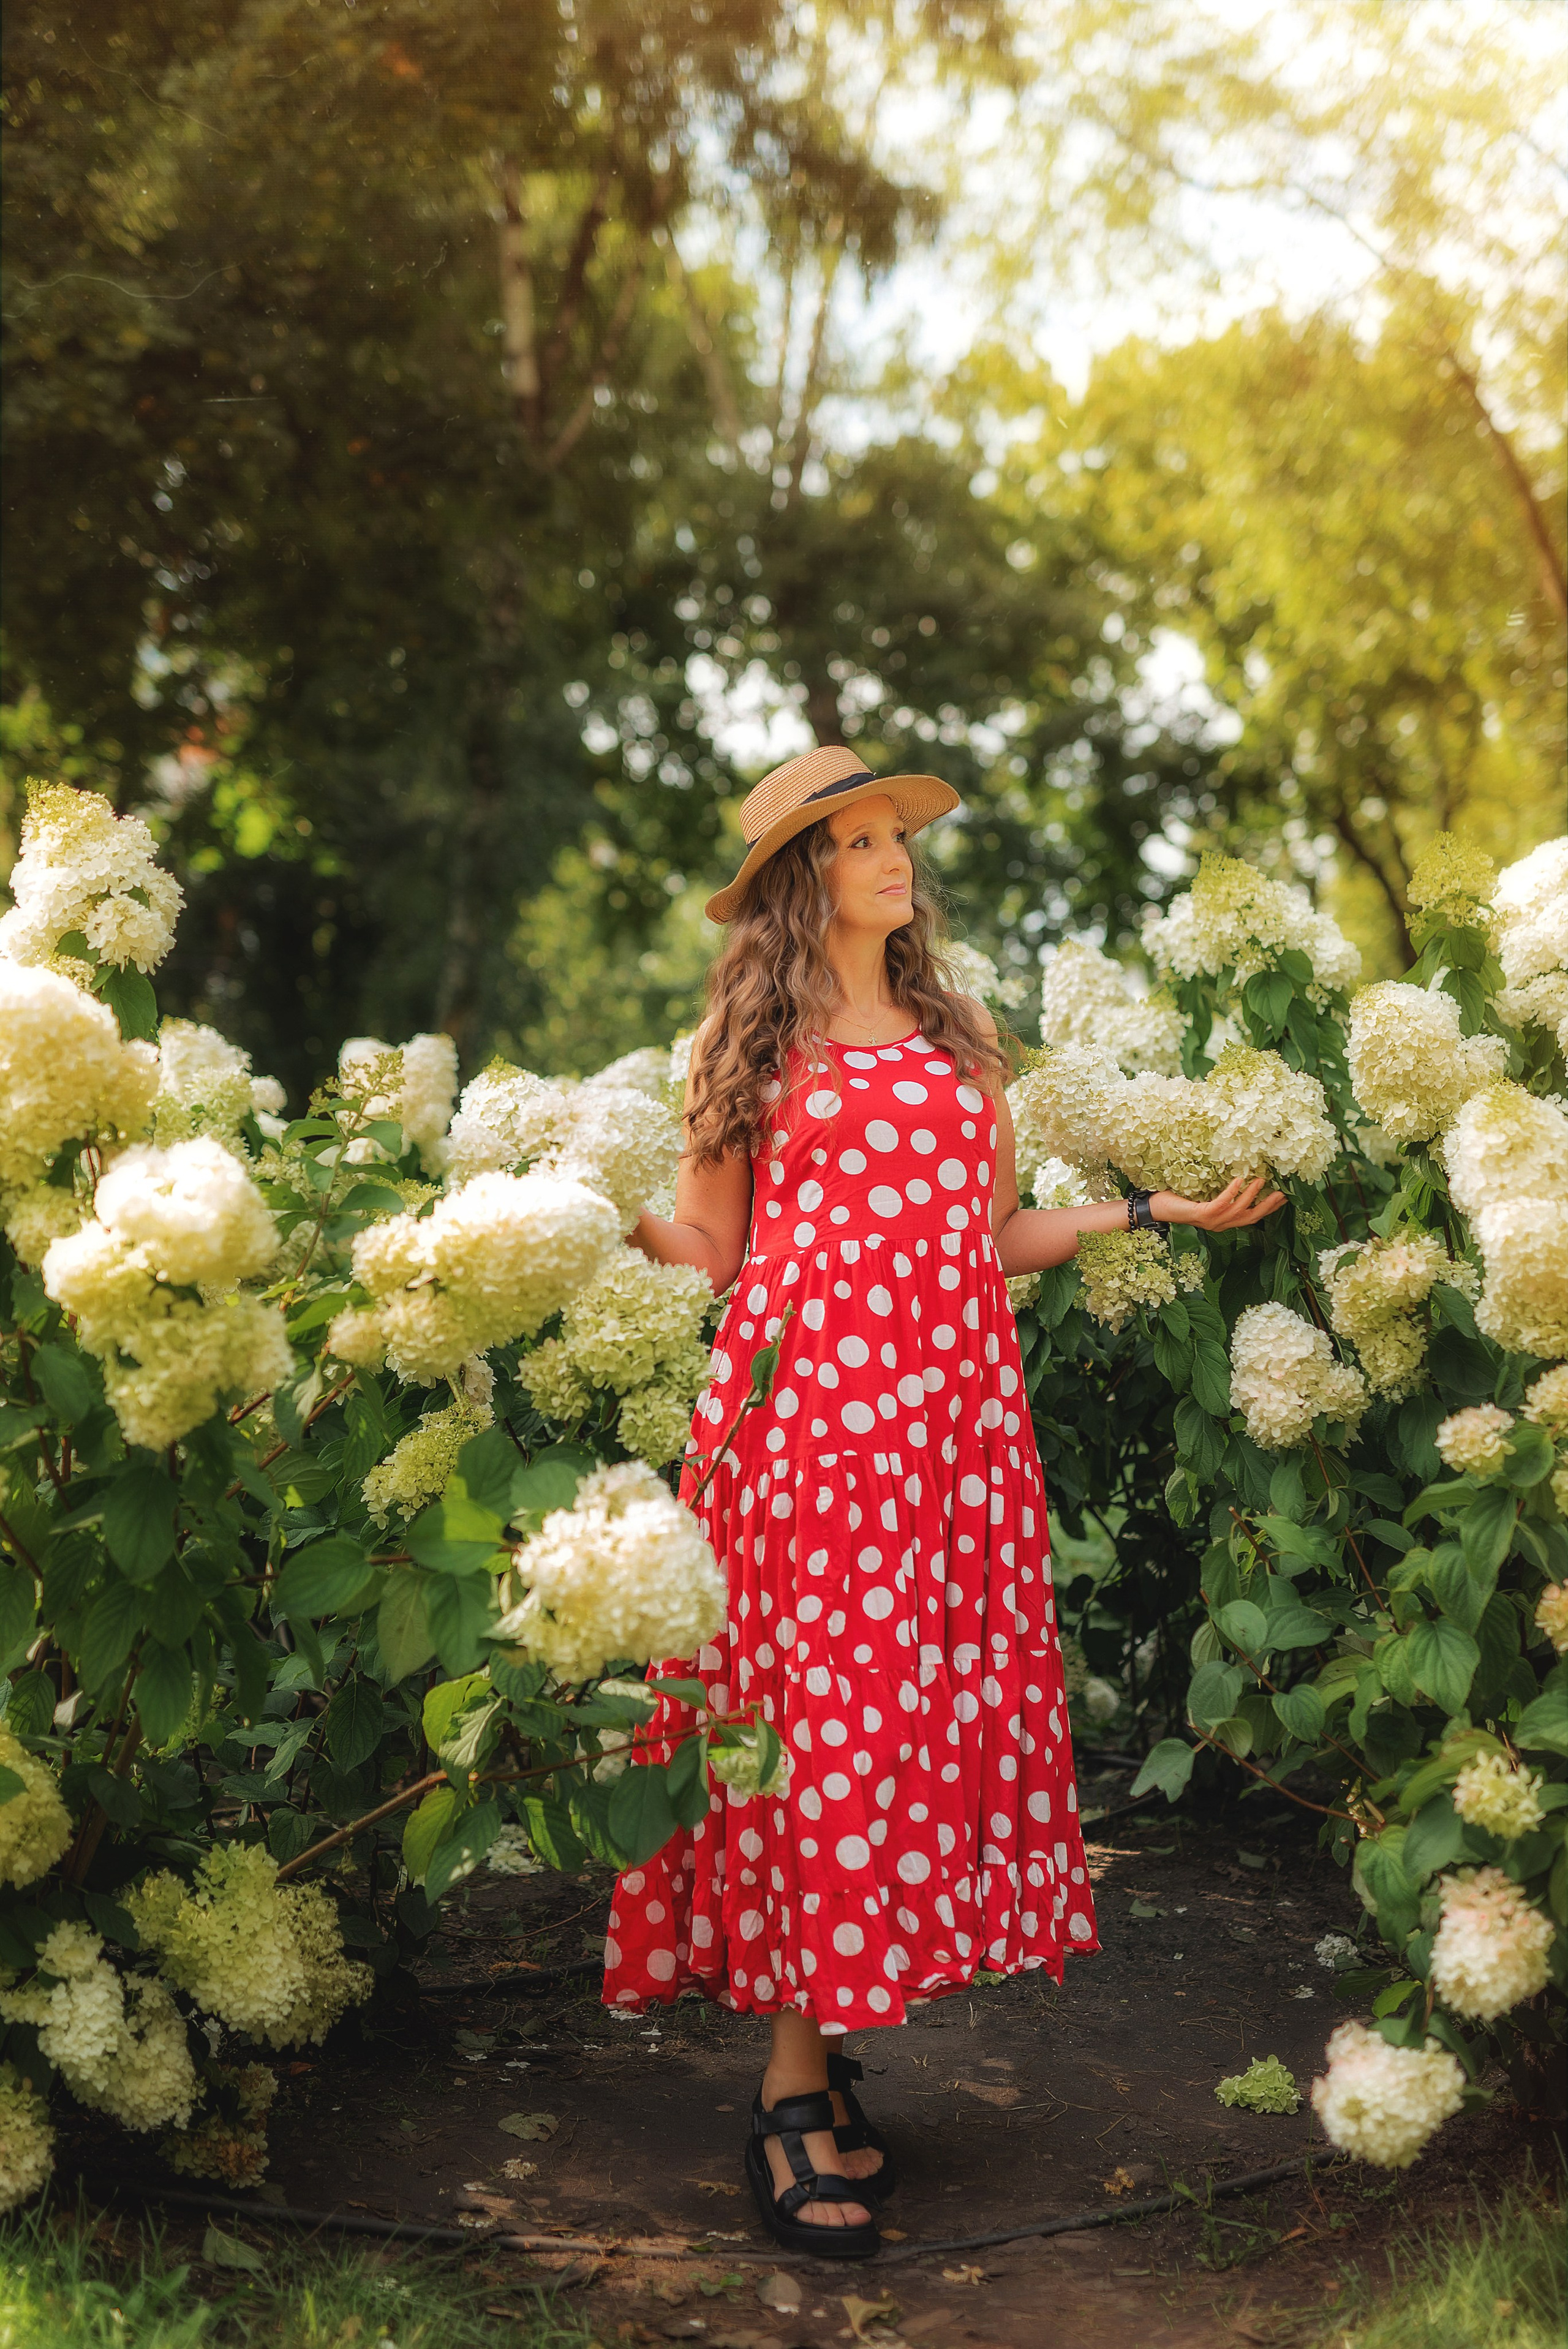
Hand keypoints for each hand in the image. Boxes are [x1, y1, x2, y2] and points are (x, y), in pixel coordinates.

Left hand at [1155, 1176, 1286, 1232]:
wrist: (1156, 1208)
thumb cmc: (1178, 1199)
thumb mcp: (1203, 1195)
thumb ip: (1219, 1192)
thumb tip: (1236, 1175)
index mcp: (1222, 1222)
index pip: (1249, 1217)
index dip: (1267, 1209)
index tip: (1282, 1199)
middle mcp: (1219, 1225)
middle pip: (1250, 1218)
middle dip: (1267, 1206)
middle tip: (1282, 1194)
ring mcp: (1211, 1222)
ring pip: (1238, 1211)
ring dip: (1252, 1195)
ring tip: (1262, 1180)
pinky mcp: (1202, 1215)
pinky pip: (1222, 1203)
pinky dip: (1232, 1192)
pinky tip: (1240, 1180)